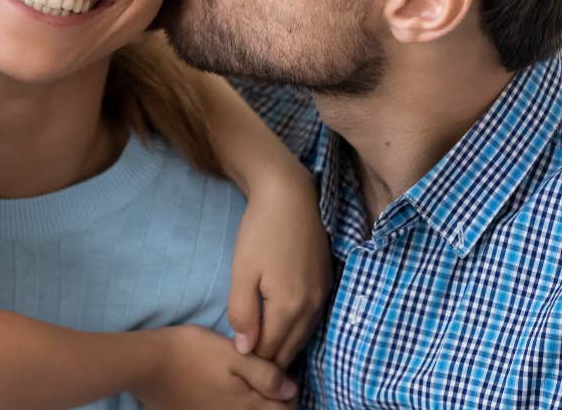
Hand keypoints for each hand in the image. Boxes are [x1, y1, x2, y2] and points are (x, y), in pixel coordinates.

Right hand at [136, 325, 297, 409]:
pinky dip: (232, 406)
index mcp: (247, 406)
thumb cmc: (192, 353)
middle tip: (266, 380)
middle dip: (272, 401)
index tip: (281, 375)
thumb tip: (292, 389)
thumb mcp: (233, 355)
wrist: (147, 364)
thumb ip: (265, 374)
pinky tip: (225, 392)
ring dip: (253, 404)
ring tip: (245, 386)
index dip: (288, 394)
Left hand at [229, 166, 331, 365]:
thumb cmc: (260, 231)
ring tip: (264, 355)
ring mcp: (323, 295)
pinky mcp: (327, 283)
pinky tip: (283, 330)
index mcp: (289, 307)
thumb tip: (245, 349)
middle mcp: (312, 307)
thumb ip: (242, 313)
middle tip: (248, 366)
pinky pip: (312, 320)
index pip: (269, 351)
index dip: (251, 360)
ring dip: (285, 348)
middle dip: (269, 361)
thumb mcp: (242, 272)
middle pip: (289, 349)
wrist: (290, 195)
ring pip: (303, 337)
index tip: (234, 364)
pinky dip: (297, 331)